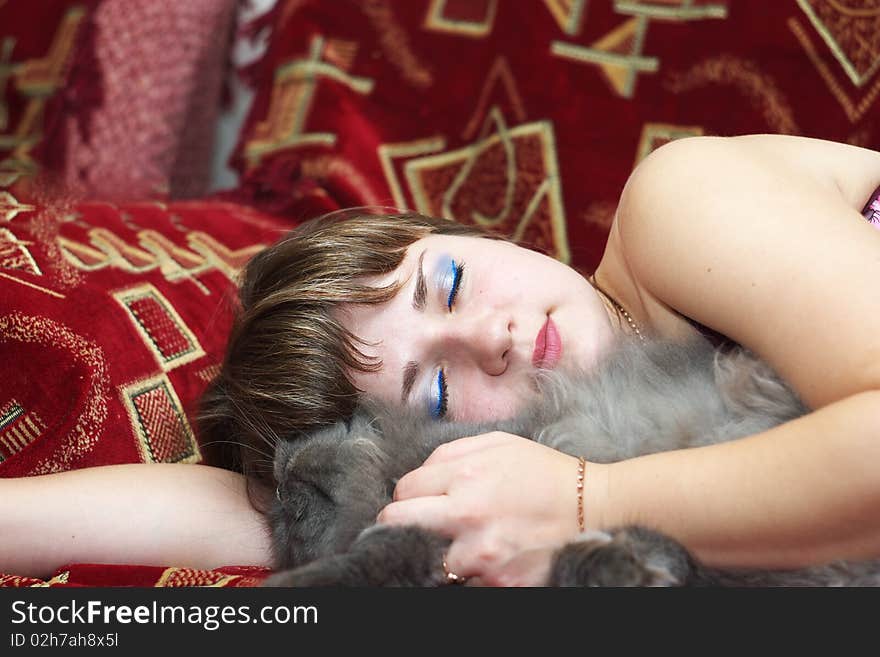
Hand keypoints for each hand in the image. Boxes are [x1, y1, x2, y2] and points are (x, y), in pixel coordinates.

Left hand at [376, 431, 582, 585]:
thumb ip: (450, 453)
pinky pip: (466, 579)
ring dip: (441, 551)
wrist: (593, 505)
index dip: (405, 497)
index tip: (413, 502)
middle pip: (398, 524)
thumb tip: (418, 474)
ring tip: (464, 541)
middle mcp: (468, 514)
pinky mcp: (499, 581)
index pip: (402, 491)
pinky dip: (471, 570)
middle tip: (416, 525)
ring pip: (429, 558)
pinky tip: (489, 554)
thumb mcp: (497, 442)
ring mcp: (482, 553)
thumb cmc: (543, 471)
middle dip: (400, 524)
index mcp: (464, 474)